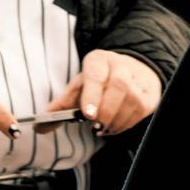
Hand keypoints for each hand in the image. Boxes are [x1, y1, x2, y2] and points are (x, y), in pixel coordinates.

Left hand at [46, 49, 162, 134]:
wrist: (131, 72)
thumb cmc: (99, 82)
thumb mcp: (78, 88)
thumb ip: (60, 107)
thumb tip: (40, 127)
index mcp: (99, 61)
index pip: (97, 75)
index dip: (93, 95)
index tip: (88, 114)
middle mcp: (122, 66)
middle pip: (119, 87)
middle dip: (106, 111)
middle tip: (95, 126)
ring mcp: (139, 79)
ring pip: (132, 101)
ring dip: (115, 120)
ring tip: (103, 128)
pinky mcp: (150, 94)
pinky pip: (141, 111)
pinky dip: (126, 124)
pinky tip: (115, 127)